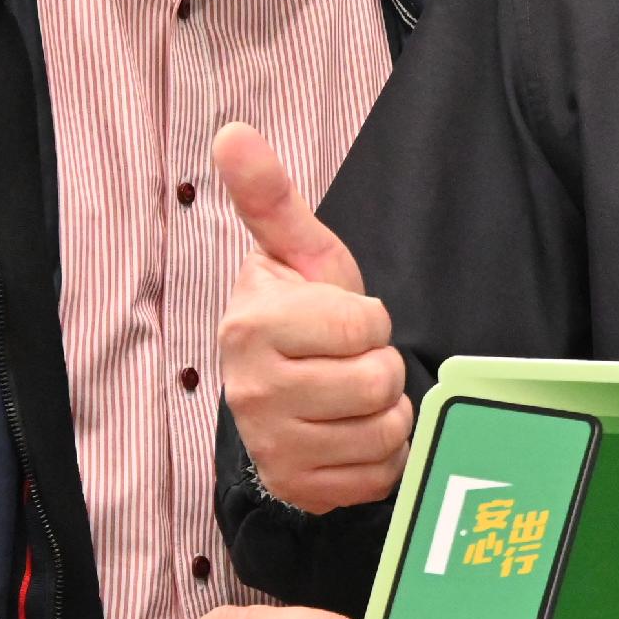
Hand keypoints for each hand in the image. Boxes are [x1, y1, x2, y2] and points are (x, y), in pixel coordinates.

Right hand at [215, 121, 411, 511]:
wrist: (280, 392)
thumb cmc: (301, 315)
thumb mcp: (297, 253)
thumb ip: (271, 197)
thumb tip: (233, 131)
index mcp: (253, 326)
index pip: (365, 324)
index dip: (371, 319)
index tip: (344, 321)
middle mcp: (253, 391)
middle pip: (377, 381)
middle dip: (380, 364)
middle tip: (351, 359)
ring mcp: (273, 446)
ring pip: (384, 430)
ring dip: (385, 411)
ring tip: (353, 395)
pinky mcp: (299, 487)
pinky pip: (380, 473)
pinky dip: (381, 454)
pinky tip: (352, 433)